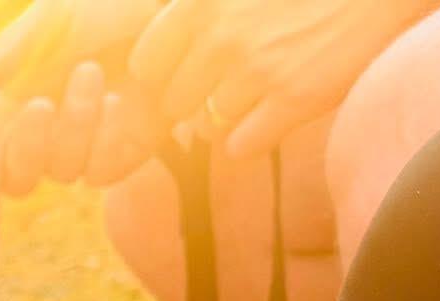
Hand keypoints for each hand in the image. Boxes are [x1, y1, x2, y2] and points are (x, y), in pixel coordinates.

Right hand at [0, 0, 168, 237]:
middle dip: (24, 147)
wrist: (174, 6)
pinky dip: (106, 137)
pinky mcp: (125, 153)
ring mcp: (86, 148)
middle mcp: (46, 134)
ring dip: (73, 125)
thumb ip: (15, 46)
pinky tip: (119, 101)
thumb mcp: (55, 14)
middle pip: (16, 178)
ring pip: (63, 171)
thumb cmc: (106, 2)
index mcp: (14, 103)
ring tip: (92, 73)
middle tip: (40, 104)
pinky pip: (103, 170)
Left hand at [129, 0, 437, 157]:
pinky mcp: (293, 99)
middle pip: (175, 103)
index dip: (164, 75)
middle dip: (194, 104)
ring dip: (227, 121)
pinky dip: (251, 140)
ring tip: (258, 96)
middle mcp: (223, 36)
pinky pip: (240, 147)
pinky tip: (273, 118)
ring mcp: (257, 70)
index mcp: (203, 2)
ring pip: (206, 128)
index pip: (146, 63)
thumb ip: (202, 11)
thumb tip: (154, 54)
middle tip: (226, 90)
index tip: (186, 72)